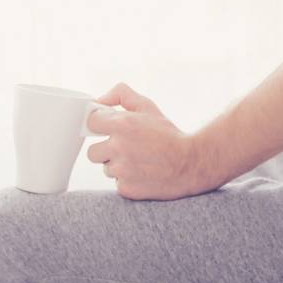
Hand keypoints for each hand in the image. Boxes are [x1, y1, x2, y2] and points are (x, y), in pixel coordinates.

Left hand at [84, 82, 210, 200]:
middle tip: (125, 148)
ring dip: (118, 166)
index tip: (107, 129)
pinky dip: (127, 180)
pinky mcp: (126, 188)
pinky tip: (143, 174)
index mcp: (122, 124)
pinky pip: (117, 183)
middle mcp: (118, 147)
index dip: (99, 125)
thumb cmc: (169, 135)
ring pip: (106, 168)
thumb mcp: (148, 107)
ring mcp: (121, 170)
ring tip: (139, 161)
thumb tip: (99, 100)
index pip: (91, 122)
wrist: (191, 164)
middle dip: (106, 149)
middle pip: (92, 151)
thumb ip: (122, 95)